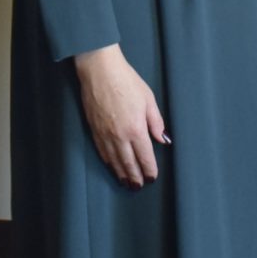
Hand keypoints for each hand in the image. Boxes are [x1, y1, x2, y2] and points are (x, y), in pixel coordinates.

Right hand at [72, 45, 166, 187]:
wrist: (99, 70)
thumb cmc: (126, 81)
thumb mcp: (148, 99)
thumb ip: (156, 122)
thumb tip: (163, 140)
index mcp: (136, 129)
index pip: (145, 157)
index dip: (149, 170)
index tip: (152, 177)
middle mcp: (120, 136)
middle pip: (129, 163)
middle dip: (135, 177)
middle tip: (138, 187)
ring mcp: (105, 134)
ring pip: (114, 161)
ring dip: (121, 174)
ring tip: (126, 183)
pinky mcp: (94, 130)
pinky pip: (102, 152)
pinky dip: (108, 163)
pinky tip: (112, 167)